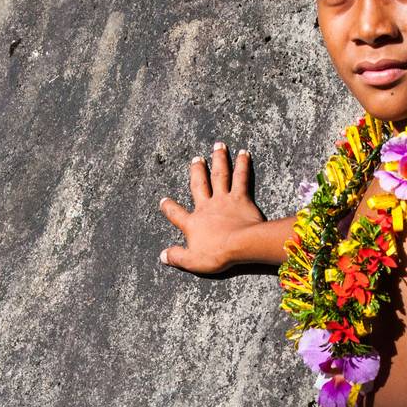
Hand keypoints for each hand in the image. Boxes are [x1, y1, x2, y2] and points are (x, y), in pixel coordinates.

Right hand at [160, 143, 264, 274]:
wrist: (240, 244)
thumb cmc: (216, 253)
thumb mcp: (192, 261)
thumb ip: (177, 257)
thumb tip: (162, 256)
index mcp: (193, 223)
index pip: (176, 214)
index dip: (169, 208)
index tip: (163, 200)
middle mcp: (206, 207)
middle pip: (199, 185)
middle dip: (197, 171)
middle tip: (196, 158)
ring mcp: (223, 200)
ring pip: (219, 175)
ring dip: (218, 159)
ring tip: (218, 146)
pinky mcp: (241, 198)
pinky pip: (241, 177)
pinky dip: (242, 164)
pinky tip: (244, 153)